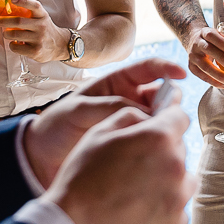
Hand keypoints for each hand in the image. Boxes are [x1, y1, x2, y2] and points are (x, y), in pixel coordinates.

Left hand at [0, 0, 65, 61]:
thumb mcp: (42, 18)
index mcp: (42, 15)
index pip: (34, 6)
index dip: (23, 1)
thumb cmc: (46, 30)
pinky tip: (15, 44)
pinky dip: (12, 45)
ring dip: (6, 34)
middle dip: (2, 21)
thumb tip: (8, 9)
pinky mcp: (35, 51)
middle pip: (18, 22)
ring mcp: (39, 39)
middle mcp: (41, 26)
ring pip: (14, 35)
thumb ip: (30, 13)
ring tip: (6, 33)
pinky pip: (16, 47)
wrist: (60, 45)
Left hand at [21, 56, 186, 183]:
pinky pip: (152, 138)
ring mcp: (132, 122)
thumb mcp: (79, 109)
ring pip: (161, 118)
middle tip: (169, 114)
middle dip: (170, 100)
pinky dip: (158, 140)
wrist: (42, 156)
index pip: (149, 69)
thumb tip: (145, 114)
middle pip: (162, 94)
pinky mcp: (132, 144)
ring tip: (161, 134)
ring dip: (166, 122)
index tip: (181, 73)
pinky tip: (158, 148)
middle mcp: (130, 100)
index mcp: (117, 83)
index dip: (167, 68)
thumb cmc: (58, 125)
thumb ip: (111, 107)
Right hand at [46, 102, 196, 223]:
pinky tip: (138, 208)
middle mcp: (176, 165)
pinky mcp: (176, 223)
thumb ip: (131, 116)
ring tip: (136, 188)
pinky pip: (178, 206)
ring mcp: (178, 197)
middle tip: (132, 165)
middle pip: (179, 149)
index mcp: (159, 137)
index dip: (166, 121)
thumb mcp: (98, 133)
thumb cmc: (82, 178)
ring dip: (167, 178)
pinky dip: (164, 205)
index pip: (179, 117)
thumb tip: (151, 115)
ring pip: (183, 178)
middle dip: (161, 152)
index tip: (155, 130)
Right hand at [185, 26, 223, 89]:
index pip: (211, 36)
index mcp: (204, 33)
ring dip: (219, 76)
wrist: (192, 41)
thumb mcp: (218, 35)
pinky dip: (214, 82)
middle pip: (208, 50)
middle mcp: (197, 44)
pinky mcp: (192, 67)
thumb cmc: (211, 40)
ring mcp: (193, 56)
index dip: (221, 42)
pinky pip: (203, 77)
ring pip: (205, 67)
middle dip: (222, 59)